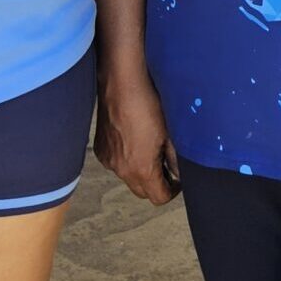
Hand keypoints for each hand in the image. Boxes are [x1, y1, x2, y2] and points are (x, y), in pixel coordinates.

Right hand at [94, 70, 178, 205]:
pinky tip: (133, 140)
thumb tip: (180, 173)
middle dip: (156, 184)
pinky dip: (125, 159)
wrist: (122, 83)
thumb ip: (175, 160)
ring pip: (128, 178)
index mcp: (141, 169)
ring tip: (150, 149)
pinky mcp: (100, 149)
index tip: (177, 180)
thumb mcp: (170, 133)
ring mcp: (108, 160)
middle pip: (142, 192)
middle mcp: (121, 170)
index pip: (159, 197)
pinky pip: (115, 163)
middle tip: (166, 166)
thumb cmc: (148, 105)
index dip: (172, 191)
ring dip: (140, 171)